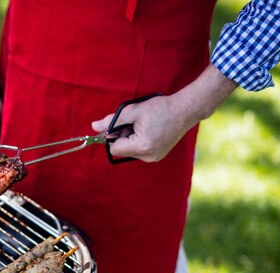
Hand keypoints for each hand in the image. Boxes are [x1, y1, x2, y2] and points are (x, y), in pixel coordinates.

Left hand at [91, 64, 237, 162]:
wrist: (185, 110)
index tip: (117, 124)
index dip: (112, 135)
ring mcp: (154, 158)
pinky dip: (138, 140)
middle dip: (122, 136)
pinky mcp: (157, 156)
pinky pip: (139, 150)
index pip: (115, 147)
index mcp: (142, 146)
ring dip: (130, 137)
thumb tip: (94, 128)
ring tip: (142, 124)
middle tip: (133, 121)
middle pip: (122, 149)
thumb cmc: (161, 108)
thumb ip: (112, 121)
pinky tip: (148, 129)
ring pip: (130, 150)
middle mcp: (148, 156)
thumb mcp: (133, 111)